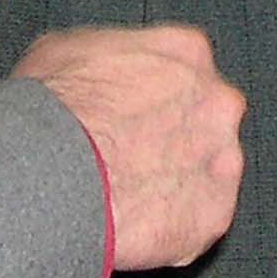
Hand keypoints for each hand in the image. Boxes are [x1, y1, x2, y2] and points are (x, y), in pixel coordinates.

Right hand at [16, 24, 245, 272]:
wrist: (54, 174)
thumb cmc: (57, 114)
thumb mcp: (64, 50)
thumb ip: (107, 55)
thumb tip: (96, 72)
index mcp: (186, 52)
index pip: (183, 68)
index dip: (153, 93)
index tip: (132, 109)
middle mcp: (217, 102)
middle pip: (204, 118)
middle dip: (172, 137)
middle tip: (130, 154)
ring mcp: (222, 160)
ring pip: (205, 172)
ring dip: (174, 182)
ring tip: (126, 193)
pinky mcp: (214, 215)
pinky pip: (196, 223)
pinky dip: (171, 227)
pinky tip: (134, 223)